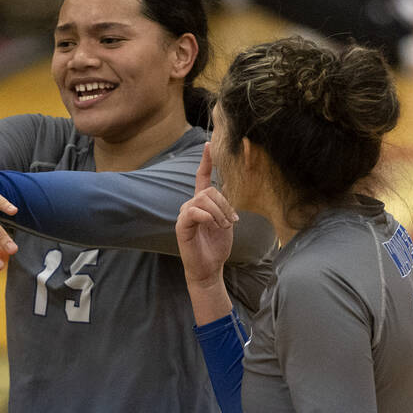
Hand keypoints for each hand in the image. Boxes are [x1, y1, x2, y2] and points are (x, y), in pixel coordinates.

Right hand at [176, 143, 236, 286]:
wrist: (209, 268)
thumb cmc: (217, 246)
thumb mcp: (226, 221)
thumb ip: (224, 205)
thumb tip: (225, 187)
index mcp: (202, 203)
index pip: (202, 177)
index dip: (206, 160)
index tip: (210, 144)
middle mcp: (191, 205)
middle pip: (209, 190)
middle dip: (225, 205)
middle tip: (231, 221)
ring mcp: (185, 215)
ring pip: (204, 200)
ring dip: (219, 213)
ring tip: (223, 227)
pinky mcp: (181, 226)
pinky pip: (195, 212)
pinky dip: (208, 217)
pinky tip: (213, 226)